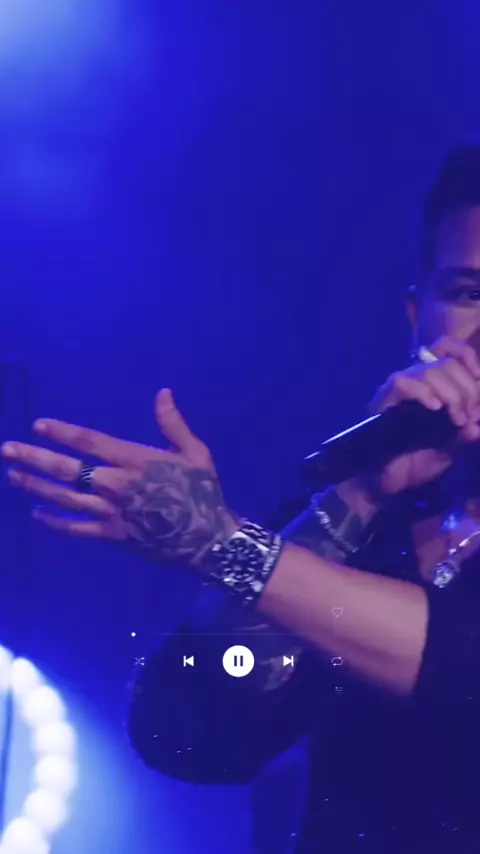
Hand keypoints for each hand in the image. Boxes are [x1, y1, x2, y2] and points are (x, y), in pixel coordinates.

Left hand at [1, 389, 236, 571]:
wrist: (208, 539)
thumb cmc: (202, 492)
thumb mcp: (195, 452)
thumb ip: (173, 423)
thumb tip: (163, 392)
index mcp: (135, 460)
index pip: (90, 442)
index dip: (62, 433)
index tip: (39, 425)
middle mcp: (117, 485)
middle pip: (67, 469)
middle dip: (35, 457)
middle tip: (8, 449)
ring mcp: (111, 513)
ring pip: (65, 498)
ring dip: (36, 486)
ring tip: (13, 475)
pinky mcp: (112, 536)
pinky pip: (76, 529)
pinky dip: (55, 523)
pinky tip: (37, 514)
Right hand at [368, 336, 479, 495]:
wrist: (386, 485)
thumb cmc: (416, 464)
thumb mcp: (450, 449)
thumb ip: (464, 434)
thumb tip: (478, 425)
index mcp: (432, 386)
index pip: (449, 350)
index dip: (468, 358)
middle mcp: (415, 382)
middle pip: (446, 363)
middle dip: (466, 389)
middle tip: (468, 416)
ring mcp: (398, 392)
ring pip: (428, 371)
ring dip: (450, 394)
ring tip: (455, 418)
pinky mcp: (382, 402)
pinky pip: (402, 384)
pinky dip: (422, 392)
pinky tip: (433, 408)